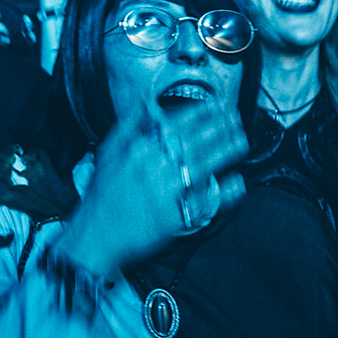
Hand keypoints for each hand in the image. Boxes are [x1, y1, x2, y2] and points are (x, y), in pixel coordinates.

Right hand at [56, 101, 248, 275]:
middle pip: (195, 141)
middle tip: (236, 119)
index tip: (218, 105)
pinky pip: (206, 201)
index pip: (178, 123)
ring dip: (226, 152)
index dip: (202, 112)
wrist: (96, 234)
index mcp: (140, 148)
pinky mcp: (175, 217)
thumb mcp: (108, 151)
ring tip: (242, 142)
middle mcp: (154, 166)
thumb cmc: (102, 194)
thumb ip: (129, 124)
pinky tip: (237, 182)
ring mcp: (166, 191)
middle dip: (220, 127)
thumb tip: (147, 103)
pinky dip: (224, 193)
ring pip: (204, 165)